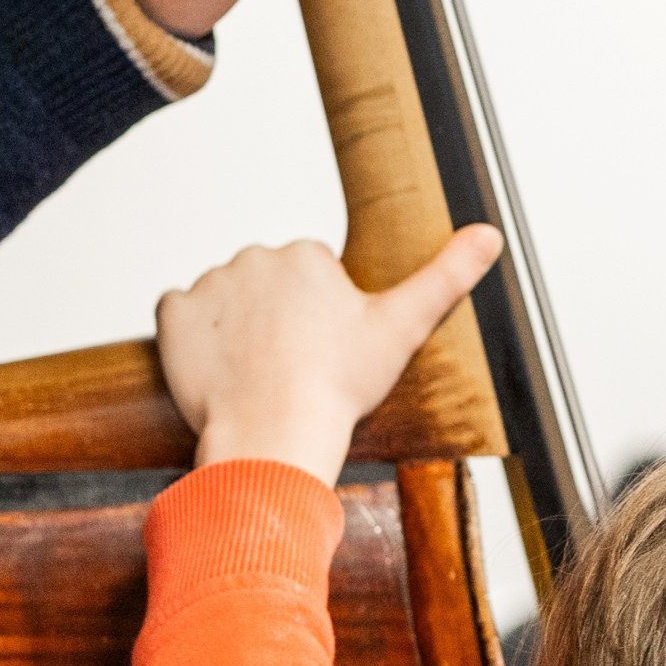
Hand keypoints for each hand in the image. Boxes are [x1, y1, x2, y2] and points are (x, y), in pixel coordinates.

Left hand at [155, 226, 502, 481]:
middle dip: (278, 317)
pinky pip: (181, 314)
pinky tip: (220, 367)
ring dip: (238, 327)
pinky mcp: (173, 314)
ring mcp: (209, 285)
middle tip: (294, 366)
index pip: (313, 276)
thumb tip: (492, 233)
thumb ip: (448, 276)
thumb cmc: (338, 387)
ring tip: (260, 373)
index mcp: (307, 253)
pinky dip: (195, 338)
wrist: (272, 433)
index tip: (326, 352)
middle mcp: (254, 256)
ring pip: (228, 300)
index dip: (322, 317)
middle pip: (268, 285)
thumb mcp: (403, 329)